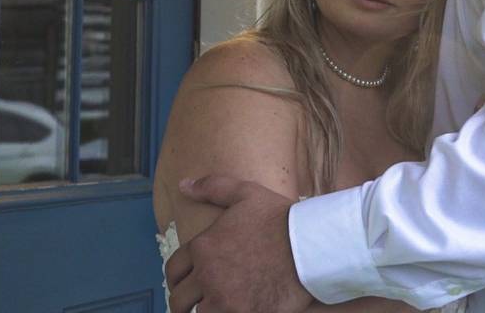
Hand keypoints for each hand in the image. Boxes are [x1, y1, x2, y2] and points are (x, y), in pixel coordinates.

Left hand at [164, 175, 313, 312]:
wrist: (311, 246)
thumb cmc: (280, 218)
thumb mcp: (246, 193)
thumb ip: (212, 187)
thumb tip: (183, 185)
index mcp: (203, 246)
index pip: (174, 270)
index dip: (176, 278)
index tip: (183, 282)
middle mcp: (208, 275)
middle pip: (179, 299)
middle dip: (184, 301)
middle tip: (193, 303)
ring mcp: (224, 299)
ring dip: (205, 311)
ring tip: (217, 306)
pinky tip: (234, 310)